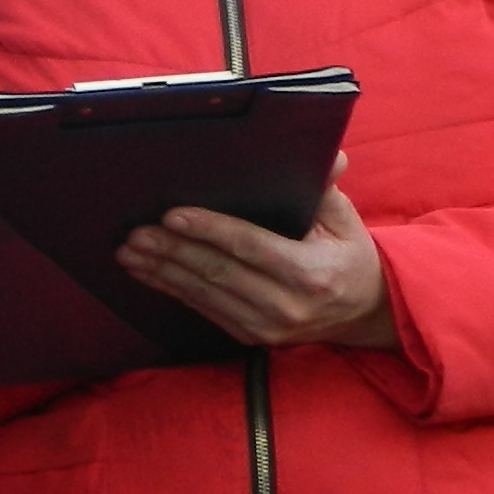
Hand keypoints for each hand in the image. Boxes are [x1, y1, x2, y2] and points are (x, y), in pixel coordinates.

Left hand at [118, 180, 396, 352]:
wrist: (363, 313)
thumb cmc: (349, 255)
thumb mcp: (345, 220)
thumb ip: (327, 189)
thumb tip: (330, 156)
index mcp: (311, 273)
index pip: (251, 247)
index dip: (210, 230)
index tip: (173, 216)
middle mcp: (287, 305)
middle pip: (218, 272)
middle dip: (173, 251)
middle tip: (136, 232)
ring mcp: (267, 327)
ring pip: (204, 294)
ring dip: (162, 272)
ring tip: (129, 251)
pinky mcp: (251, 337)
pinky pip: (204, 310)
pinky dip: (172, 289)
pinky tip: (148, 273)